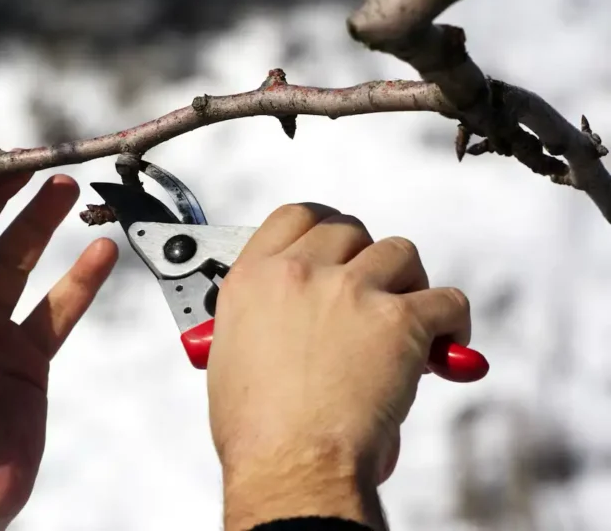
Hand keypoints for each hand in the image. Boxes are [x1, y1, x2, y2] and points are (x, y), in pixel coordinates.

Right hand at [207, 204, 471, 530]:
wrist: (289, 464)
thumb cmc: (256, 429)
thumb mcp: (230, 355)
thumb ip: (259, 319)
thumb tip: (287, 321)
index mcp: (254, 278)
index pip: (295, 217)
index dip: (323, 227)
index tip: (338, 245)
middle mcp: (300, 273)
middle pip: (350, 229)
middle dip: (365, 258)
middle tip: (374, 290)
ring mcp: (351, 291)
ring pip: (400, 252)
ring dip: (408, 282)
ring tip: (408, 317)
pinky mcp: (399, 320)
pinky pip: (446, 300)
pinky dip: (451, 322)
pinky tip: (442, 348)